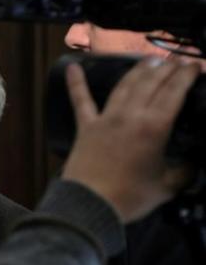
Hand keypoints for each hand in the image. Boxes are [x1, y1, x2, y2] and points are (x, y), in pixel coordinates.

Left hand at [61, 58, 198, 221]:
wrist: (90, 204)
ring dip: (138, 70)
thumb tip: (192, 162)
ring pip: (124, 86)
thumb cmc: (129, 197)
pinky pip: (80, 101)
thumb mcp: (167, 186)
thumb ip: (184, 171)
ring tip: (151, 60)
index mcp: (154, 127)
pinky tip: (71, 68)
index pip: (174, 92)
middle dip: (166, 68)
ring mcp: (105, 119)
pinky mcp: (86, 127)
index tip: (194, 66)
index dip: (186, 75)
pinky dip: (76, 83)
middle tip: (178, 61)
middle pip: (150, 83)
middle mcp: (129, 116)